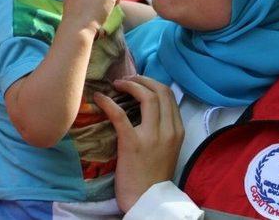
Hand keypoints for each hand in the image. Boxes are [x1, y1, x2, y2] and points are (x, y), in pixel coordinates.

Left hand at [94, 76, 183, 212]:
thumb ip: (164, 128)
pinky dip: (109, 103)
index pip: (169, 95)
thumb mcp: (169, 148)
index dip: (152, 83)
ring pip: (146, 97)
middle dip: (142, 79)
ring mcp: (152, 136)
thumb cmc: (154, 175)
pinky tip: (99, 98)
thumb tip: (149, 108)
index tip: (139, 82)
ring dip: (130, 85)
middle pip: (160, 91)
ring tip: (117, 84)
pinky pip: (121, 115)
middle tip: (127, 79)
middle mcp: (169, 129)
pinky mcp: (132, 143)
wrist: (147, 199)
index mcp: (178, 130)